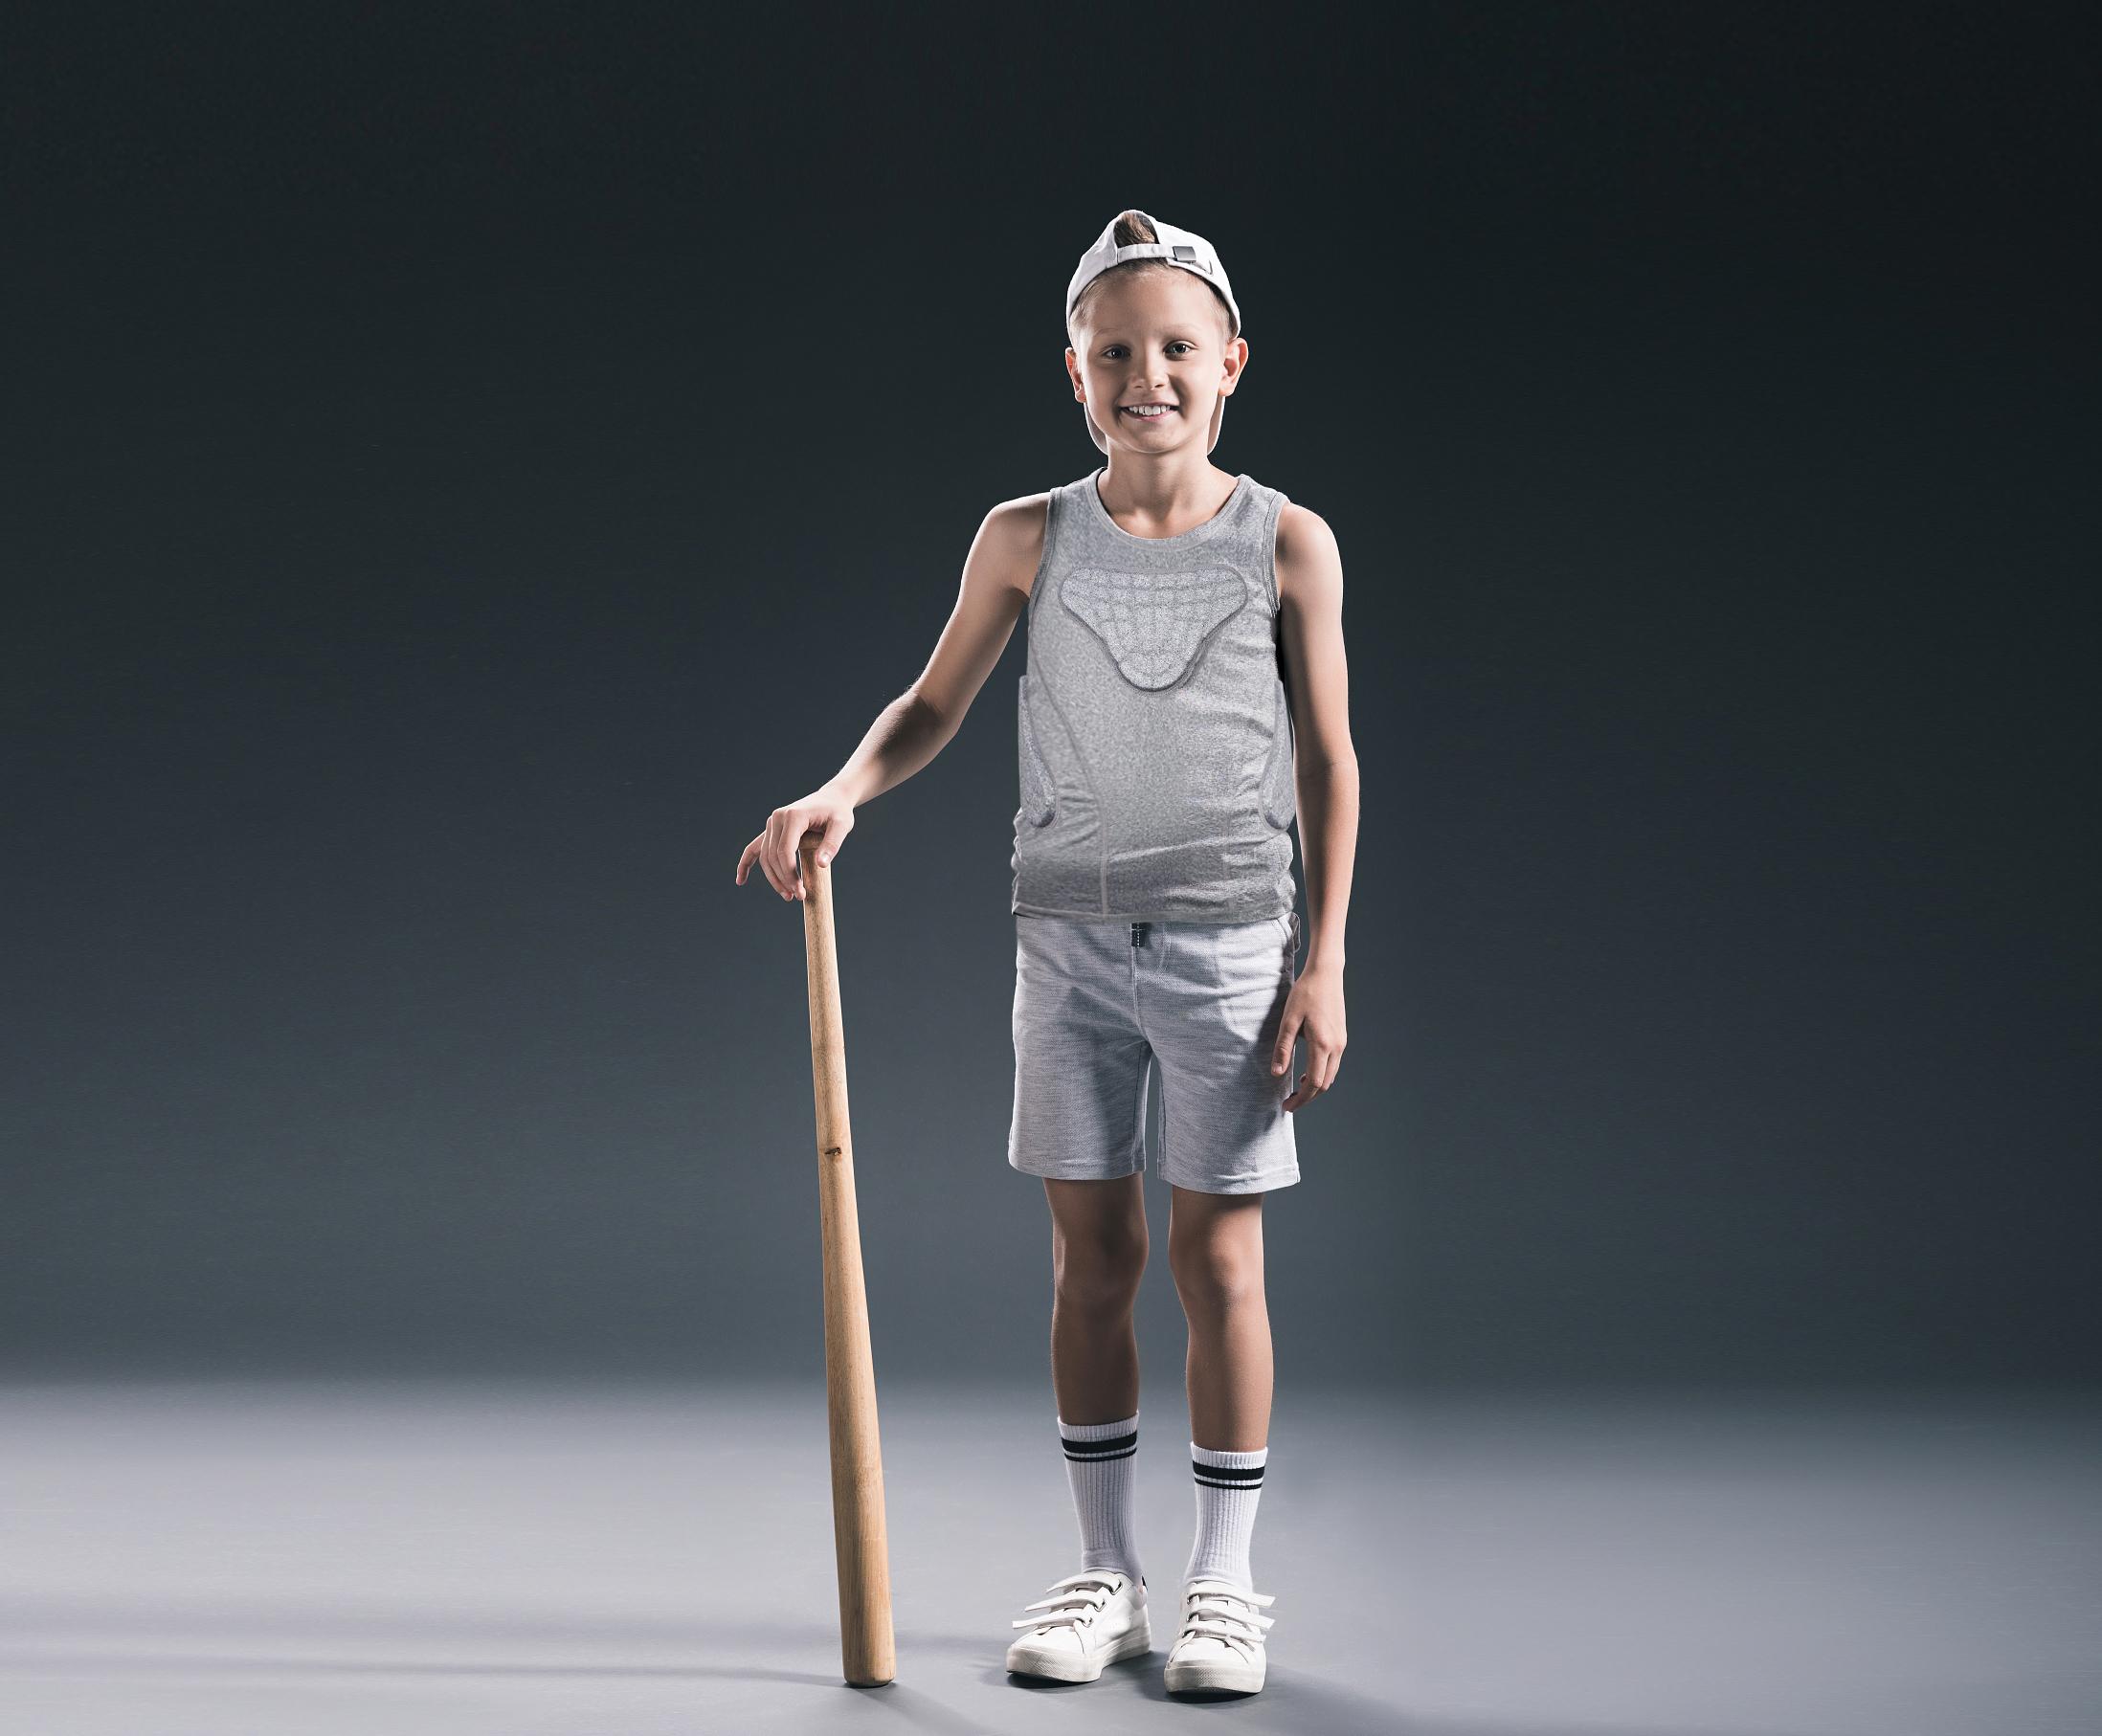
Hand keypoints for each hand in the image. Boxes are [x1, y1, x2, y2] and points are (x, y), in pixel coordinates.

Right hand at [735, 785, 856, 901]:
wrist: (831, 799)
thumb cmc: (838, 812)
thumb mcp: (842, 826)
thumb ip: (832, 845)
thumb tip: (821, 865)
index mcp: (793, 816)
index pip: (784, 851)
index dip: (789, 874)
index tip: (800, 891)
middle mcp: (777, 818)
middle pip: (773, 856)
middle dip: (783, 879)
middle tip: (798, 897)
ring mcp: (771, 824)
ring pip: (765, 857)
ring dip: (773, 878)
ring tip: (788, 895)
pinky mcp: (771, 830)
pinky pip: (754, 848)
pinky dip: (746, 864)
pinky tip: (741, 881)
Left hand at [1270, 961, 1345, 1111]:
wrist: (1326, 974)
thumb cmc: (1305, 994)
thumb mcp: (1288, 1020)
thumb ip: (1282, 1048)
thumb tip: (1276, 1074)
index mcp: (1322, 1045)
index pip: (1313, 1083)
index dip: (1300, 1099)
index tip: (1286, 1106)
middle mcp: (1336, 1047)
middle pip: (1324, 1084)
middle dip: (1307, 1097)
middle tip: (1289, 1102)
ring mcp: (1341, 1042)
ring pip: (1330, 1075)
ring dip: (1315, 1086)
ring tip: (1296, 1089)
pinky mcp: (1341, 1037)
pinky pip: (1333, 1064)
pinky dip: (1321, 1074)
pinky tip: (1306, 1071)